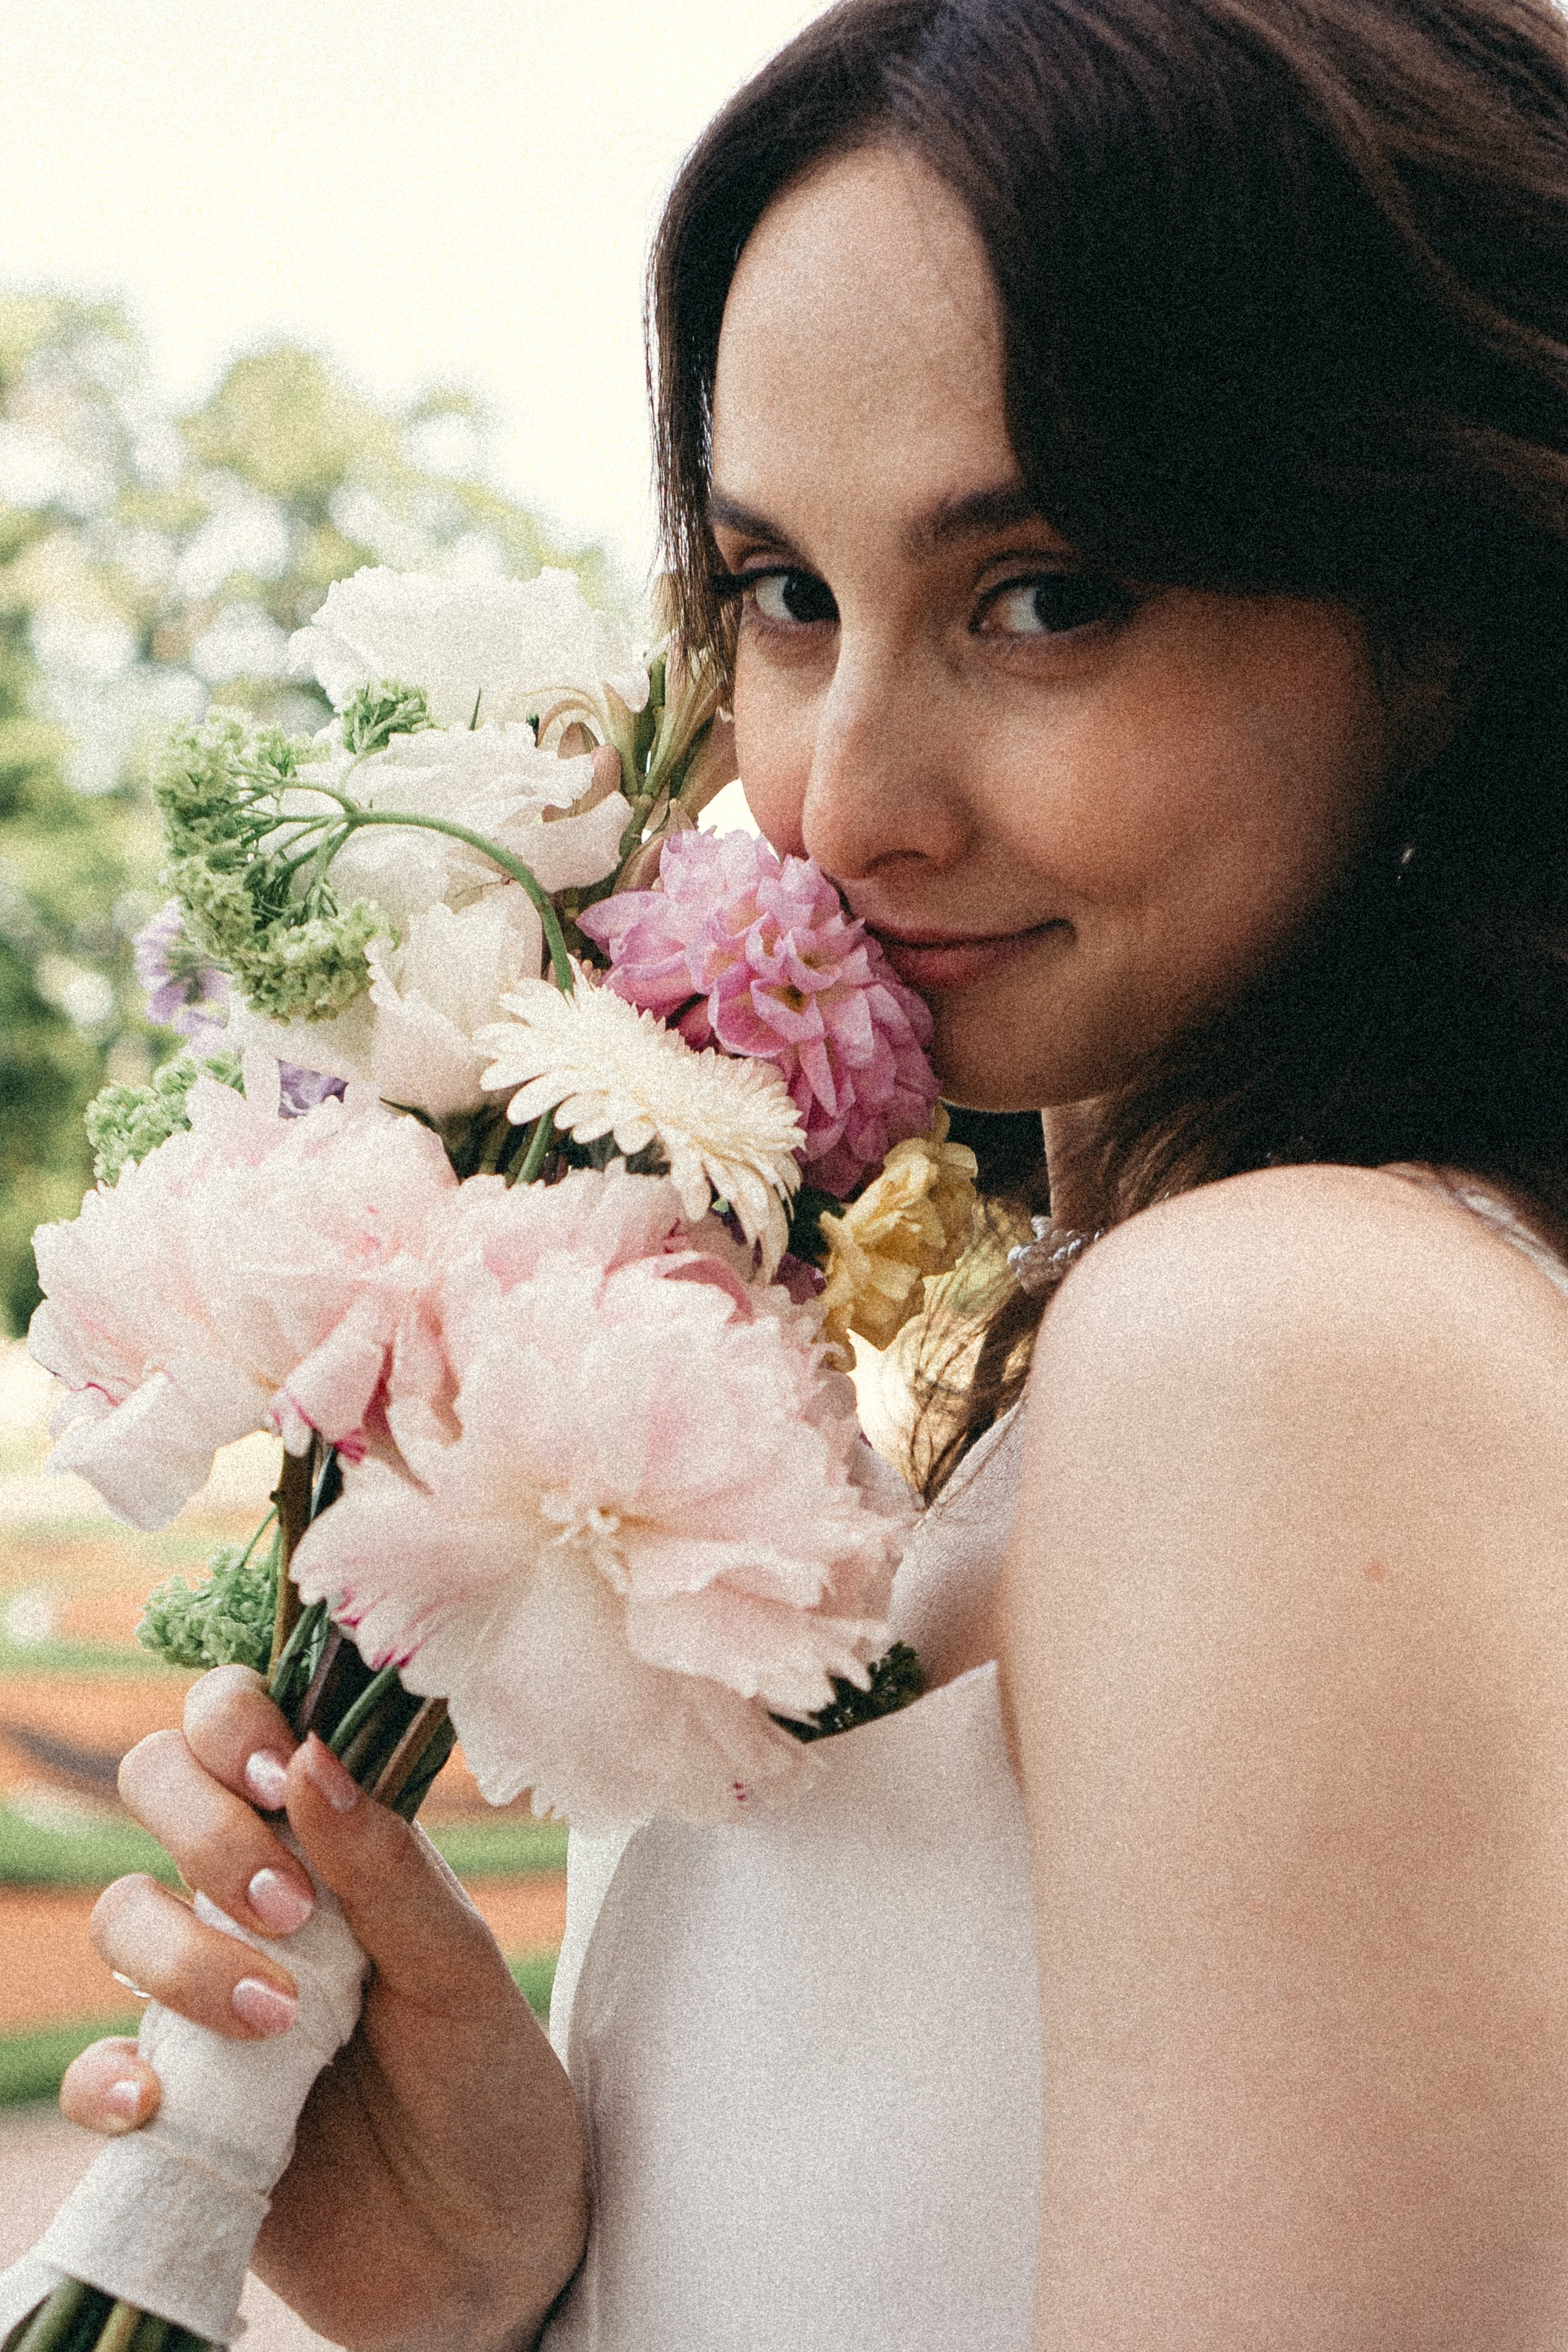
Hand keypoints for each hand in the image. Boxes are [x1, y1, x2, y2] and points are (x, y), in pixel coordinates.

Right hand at [62, 1666, 587, 2351]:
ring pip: (122, 1914)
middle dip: (204, 1829)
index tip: (278, 1771)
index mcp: (337, 1843)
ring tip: (276, 2021)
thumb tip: (313, 1752)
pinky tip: (160, 2101)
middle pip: (159, 1788)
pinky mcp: (178, 2103)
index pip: (245, 1726)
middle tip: (288, 1908)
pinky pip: (93, 2068)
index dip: (234, 1720)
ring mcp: (209, 1996)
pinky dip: (106, 2077)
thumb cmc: (494, 2091)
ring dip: (178, 1955)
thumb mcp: (465, 1975)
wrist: (490, 2255)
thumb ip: (388, 1870)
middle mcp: (260, 1900)